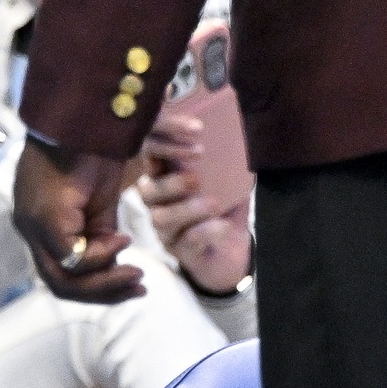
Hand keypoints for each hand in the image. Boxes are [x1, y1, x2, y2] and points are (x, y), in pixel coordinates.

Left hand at [12, 140, 145, 302]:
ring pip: (62, 277)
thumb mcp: (99, 205)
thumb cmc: (91, 153)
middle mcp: (28, 228)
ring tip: (135, 274)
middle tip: (138, 286)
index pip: (60, 272)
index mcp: (38, 225)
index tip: (133, 281)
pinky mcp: (43, 217)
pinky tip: (122, 240)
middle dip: (101, 293)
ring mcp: (32, 224)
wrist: (84, 119)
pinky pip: (70, 256)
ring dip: (103, 282)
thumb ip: (99, 237)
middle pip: (58, 283)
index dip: (96, 287)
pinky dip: (100, 256)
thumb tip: (113, 268)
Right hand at [138, 112, 252, 293]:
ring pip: (161, 217)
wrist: (233, 255)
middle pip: (146, 191)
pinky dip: (205, 231)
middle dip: (168, 183)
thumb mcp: (225, 185)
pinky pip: (186, 240)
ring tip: (212, 204)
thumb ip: (223, 164)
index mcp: (165, 180)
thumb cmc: (223, 212)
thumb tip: (240, 134)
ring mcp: (166, 230)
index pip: (151, 158)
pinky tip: (223, 225)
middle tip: (195, 178)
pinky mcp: (180, 251)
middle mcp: (159, 205)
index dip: (160, 144)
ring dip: (186, 209)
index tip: (190, 132)